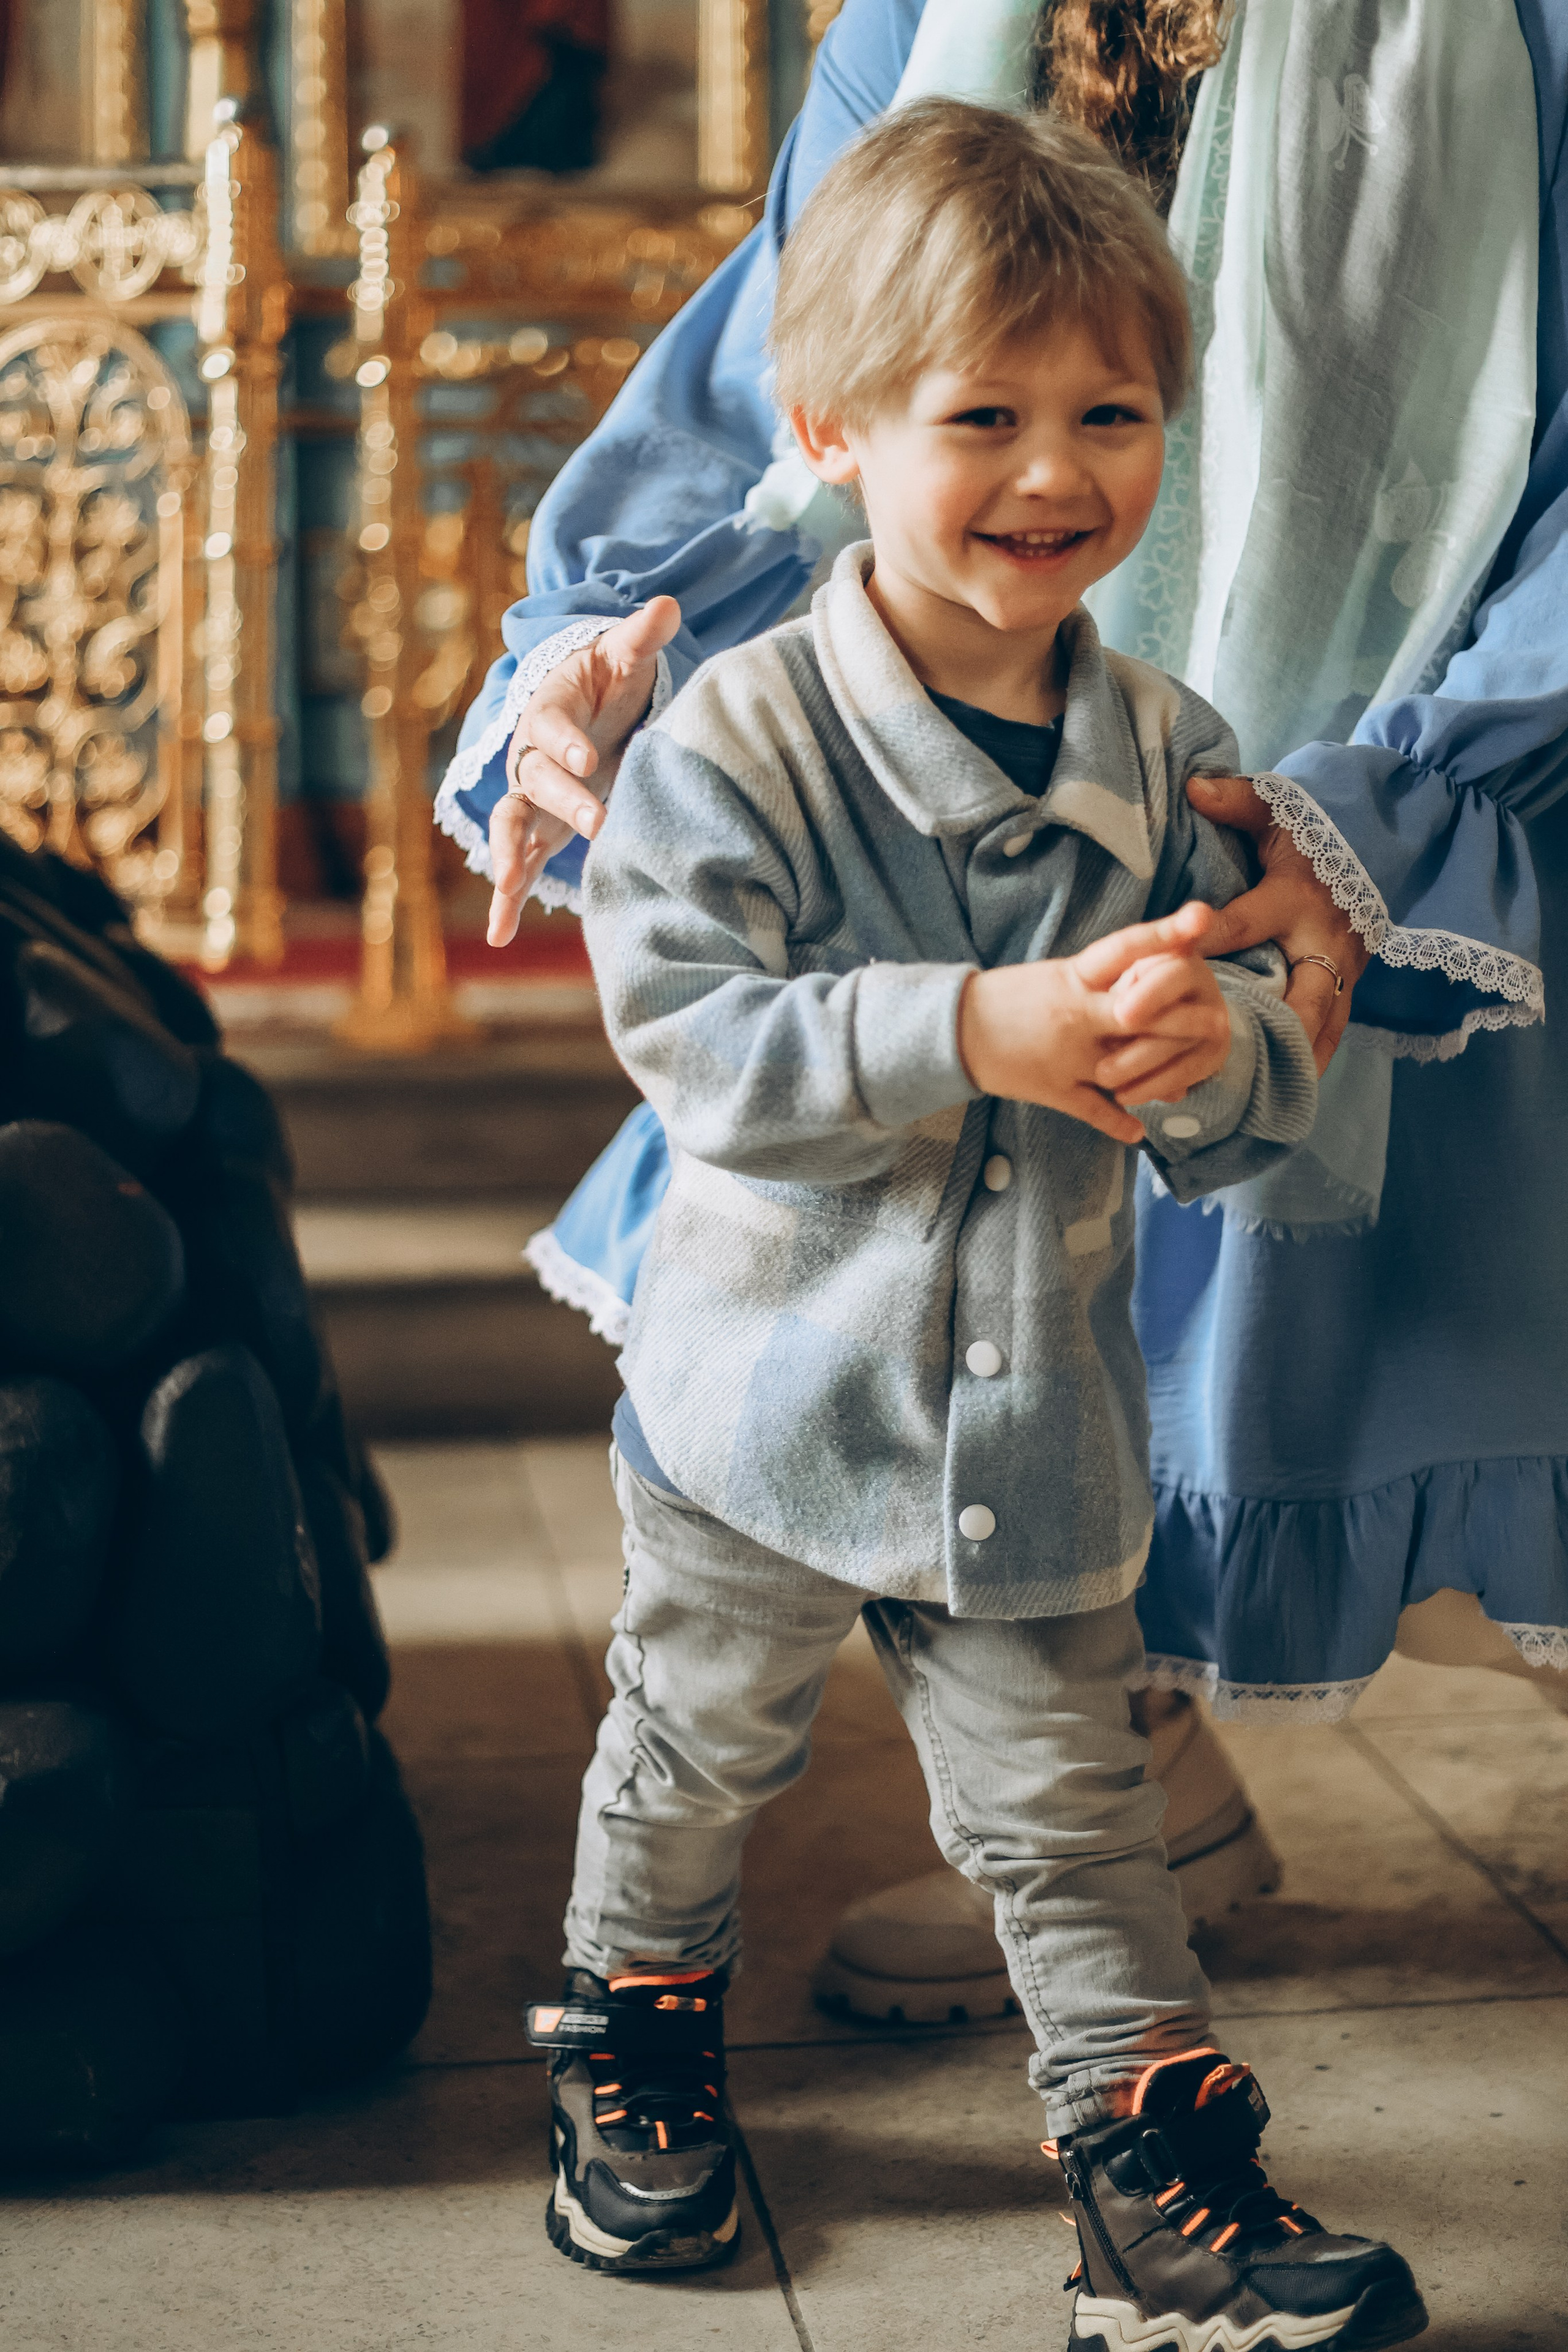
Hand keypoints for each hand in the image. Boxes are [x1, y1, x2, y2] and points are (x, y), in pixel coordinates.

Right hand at [487, 596, 682, 945]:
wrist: (586, 709)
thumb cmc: (607, 681)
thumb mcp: (624, 657)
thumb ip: (640, 637)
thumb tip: (667, 606)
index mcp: (550, 710)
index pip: (553, 725)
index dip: (567, 740)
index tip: (588, 757)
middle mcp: (530, 756)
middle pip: (537, 780)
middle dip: (563, 801)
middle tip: (599, 822)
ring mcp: (529, 797)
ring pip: (512, 824)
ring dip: (510, 854)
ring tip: (507, 885)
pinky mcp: (536, 829)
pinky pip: (518, 864)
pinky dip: (506, 899)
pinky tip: (497, 936)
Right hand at [957, 902, 1219, 1144]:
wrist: (953, 1029)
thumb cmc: (1010, 997)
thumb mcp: (1058, 978)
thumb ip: (1104, 984)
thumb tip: (1151, 985)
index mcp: (1076, 976)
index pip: (1127, 948)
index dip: (1165, 933)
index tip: (1202, 918)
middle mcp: (1077, 1013)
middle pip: (1143, 1011)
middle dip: (1184, 1017)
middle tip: (1219, 1018)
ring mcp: (1068, 1054)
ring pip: (1127, 1062)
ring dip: (1163, 1073)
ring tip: (1190, 1079)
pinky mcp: (1054, 1088)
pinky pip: (1093, 1109)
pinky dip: (1118, 1122)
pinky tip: (1138, 1131)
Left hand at [1185, 774, 1369, 1074]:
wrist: (1372, 844)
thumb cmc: (1309, 833)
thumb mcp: (1276, 810)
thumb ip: (1236, 800)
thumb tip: (1194, 787)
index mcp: (1295, 898)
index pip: (1247, 922)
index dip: (1214, 938)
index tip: (1180, 956)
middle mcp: (1323, 940)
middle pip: (1301, 994)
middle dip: (1270, 1029)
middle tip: (1229, 1061)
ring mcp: (1342, 969)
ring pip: (1322, 1023)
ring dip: (1295, 1059)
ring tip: (1261, 1095)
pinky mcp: (1350, 988)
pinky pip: (1334, 1032)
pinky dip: (1313, 1060)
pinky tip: (1288, 1090)